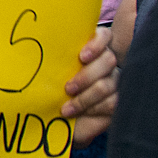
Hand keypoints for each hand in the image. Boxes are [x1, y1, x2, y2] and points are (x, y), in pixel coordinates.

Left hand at [61, 29, 117, 145]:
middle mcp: (107, 63)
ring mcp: (115, 82)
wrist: (58, 122)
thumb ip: (55, 59)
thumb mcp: (51, 74)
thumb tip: (38, 46)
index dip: (96, 44)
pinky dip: (93, 108)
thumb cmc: (52, 92)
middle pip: (108, 60)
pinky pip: (112, 102)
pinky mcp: (118, 101)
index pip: (104, 36)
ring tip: (67, 107)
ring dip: (86, 97)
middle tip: (68, 88)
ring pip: (108, 84)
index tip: (82, 57)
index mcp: (92, 49)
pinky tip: (80, 112)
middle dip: (86, 76)